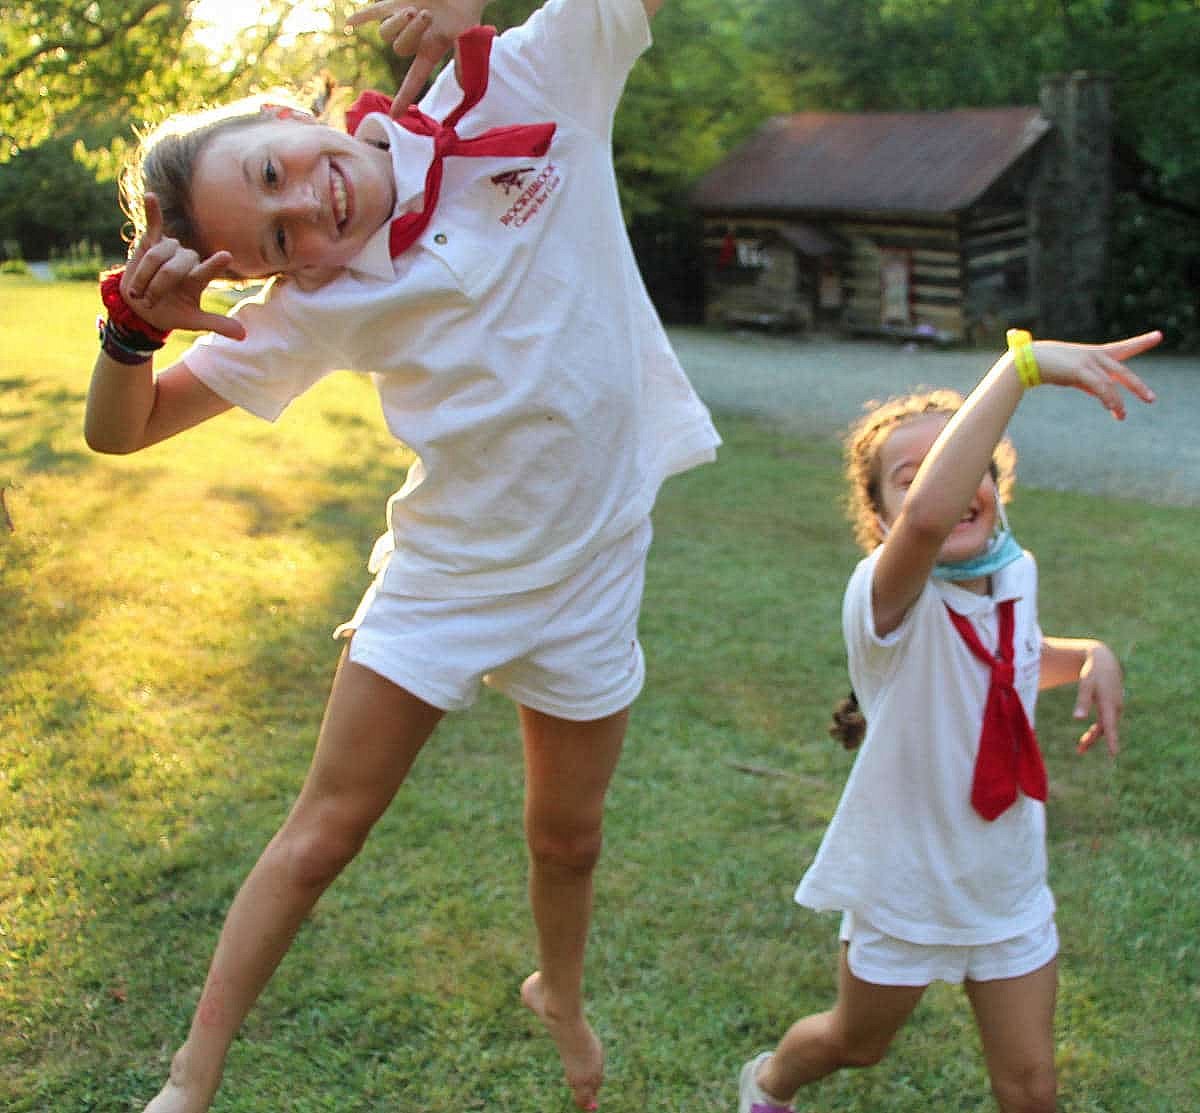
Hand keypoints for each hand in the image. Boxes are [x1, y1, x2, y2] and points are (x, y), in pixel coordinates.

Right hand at [121, 195, 245, 340]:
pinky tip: (150, 196)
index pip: (208, 269)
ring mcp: (169, 250)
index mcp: (198, 277)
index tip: (226, 256)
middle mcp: (187, 260)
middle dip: (160, 286)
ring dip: (146, 275)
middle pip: (175, 266)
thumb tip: (244, 336)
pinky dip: (151, 211)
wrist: (142, 308)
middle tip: (149, 302)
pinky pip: (153, 224)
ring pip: (158, 255)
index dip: (215, 264)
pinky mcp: (151, 242)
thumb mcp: (193, 321)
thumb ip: (216, 323)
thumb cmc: (171, 313)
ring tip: (139, 292)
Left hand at [347, 0, 487, 115]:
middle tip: (427, 15)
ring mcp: (402, 21)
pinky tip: (349, 24)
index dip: (404, 97)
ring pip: (386, 32)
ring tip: (413, 9)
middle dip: (412, 32)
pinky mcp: (396, 2)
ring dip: (398, 22)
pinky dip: (362, 18)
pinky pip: (374, 12)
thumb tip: (464, 84)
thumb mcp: (469, 38)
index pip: (414, 79)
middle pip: (400, 48)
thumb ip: (465, 60)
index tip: (396, 116)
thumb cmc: (467, 12)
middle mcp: (413, 40)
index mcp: (429, 52)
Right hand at [1031, 331, 1160, 419]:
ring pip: (1111, 384)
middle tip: (1151, 400)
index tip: (1159, 335)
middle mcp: (1094, 355)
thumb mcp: (1072, 374)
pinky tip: (1113, 410)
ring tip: (1122, 416)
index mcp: (1093, 353)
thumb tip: (1104, 397)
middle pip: (1122, 372)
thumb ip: (1089, 383)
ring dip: (1117, 403)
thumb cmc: (1045, 366)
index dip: (1142, 342)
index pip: (1122, 348)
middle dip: (1137, 386)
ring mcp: (1088, 361)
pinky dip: (1108, 399)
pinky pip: (1100, 387)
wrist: (1026, 360)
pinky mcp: (1080, 370)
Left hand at [1074, 643, 1123, 755]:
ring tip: (1080, 748)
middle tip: (1079, 750)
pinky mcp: (1112, 706)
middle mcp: (1115, 707)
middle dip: (1093, 739)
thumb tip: (1078, 719)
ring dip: (1094, 736)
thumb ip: (1082, 701)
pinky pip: (1105, 722)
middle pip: (1105, 728)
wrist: (1105, 661)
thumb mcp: (1085, 685)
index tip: (1114, 753)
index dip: (1112, 740)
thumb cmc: (1093, 672)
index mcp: (1109, 703)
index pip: (1110, 725)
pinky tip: (1088, 736)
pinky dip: (1097, 730)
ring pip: (1105, 726)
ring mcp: (1115, 707)